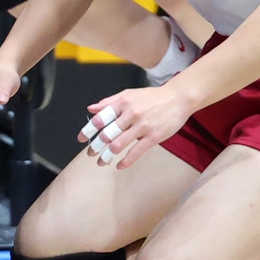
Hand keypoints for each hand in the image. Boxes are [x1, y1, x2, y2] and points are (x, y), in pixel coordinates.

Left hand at [77, 84, 192, 169]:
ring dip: (107, 156)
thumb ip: (109, 102)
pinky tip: (119, 166)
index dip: (88, 130)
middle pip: (107, 134)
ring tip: (102, 162)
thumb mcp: (129, 94)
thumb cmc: (152, 97)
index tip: (81, 139)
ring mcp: (142, 126)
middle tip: (91, 153)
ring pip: (119, 145)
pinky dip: (125, 161)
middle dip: (96, 146)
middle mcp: (131, 114)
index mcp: (123, 102)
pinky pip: (136, 152)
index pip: (100, 118)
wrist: (178, 98)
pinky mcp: (153, 137)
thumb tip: (91, 109)